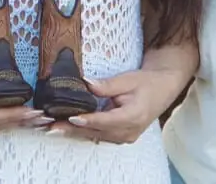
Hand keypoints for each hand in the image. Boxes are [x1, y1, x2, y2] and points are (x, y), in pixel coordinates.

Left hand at [51, 68, 184, 144]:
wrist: (163, 89)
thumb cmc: (146, 82)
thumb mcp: (128, 79)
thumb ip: (106, 85)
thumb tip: (86, 84)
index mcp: (133, 116)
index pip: (104, 120)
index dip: (86, 120)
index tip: (70, 116)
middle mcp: (129, 132)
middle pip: (96, 132)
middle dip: (73, 129)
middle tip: (51, 127)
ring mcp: (126, 137)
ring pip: (95, 136)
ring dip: (76, 133)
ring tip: (55, 128)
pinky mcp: (122, 137)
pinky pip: (100, 136)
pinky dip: (84, 132)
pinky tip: (69, 128)